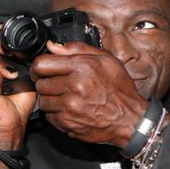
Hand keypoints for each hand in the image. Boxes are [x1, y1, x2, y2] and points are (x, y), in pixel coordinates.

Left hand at [30, 40, 146, 147]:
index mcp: (82, 67)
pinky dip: (56, 113)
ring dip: (51, 99)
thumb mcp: (105, 60)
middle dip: (46, 83)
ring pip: (43, 100)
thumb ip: (77, 49)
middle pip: (40, 83)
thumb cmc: (120, 90)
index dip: (39, 67)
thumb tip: (53, 46)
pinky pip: (49, 116)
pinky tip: (69, 109)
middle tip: (59, 85)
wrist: (130, 119)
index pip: (42, 64)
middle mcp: (74, 86)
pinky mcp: (68, 122)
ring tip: (66, 98)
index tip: (42, 70)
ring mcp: (70, 106)